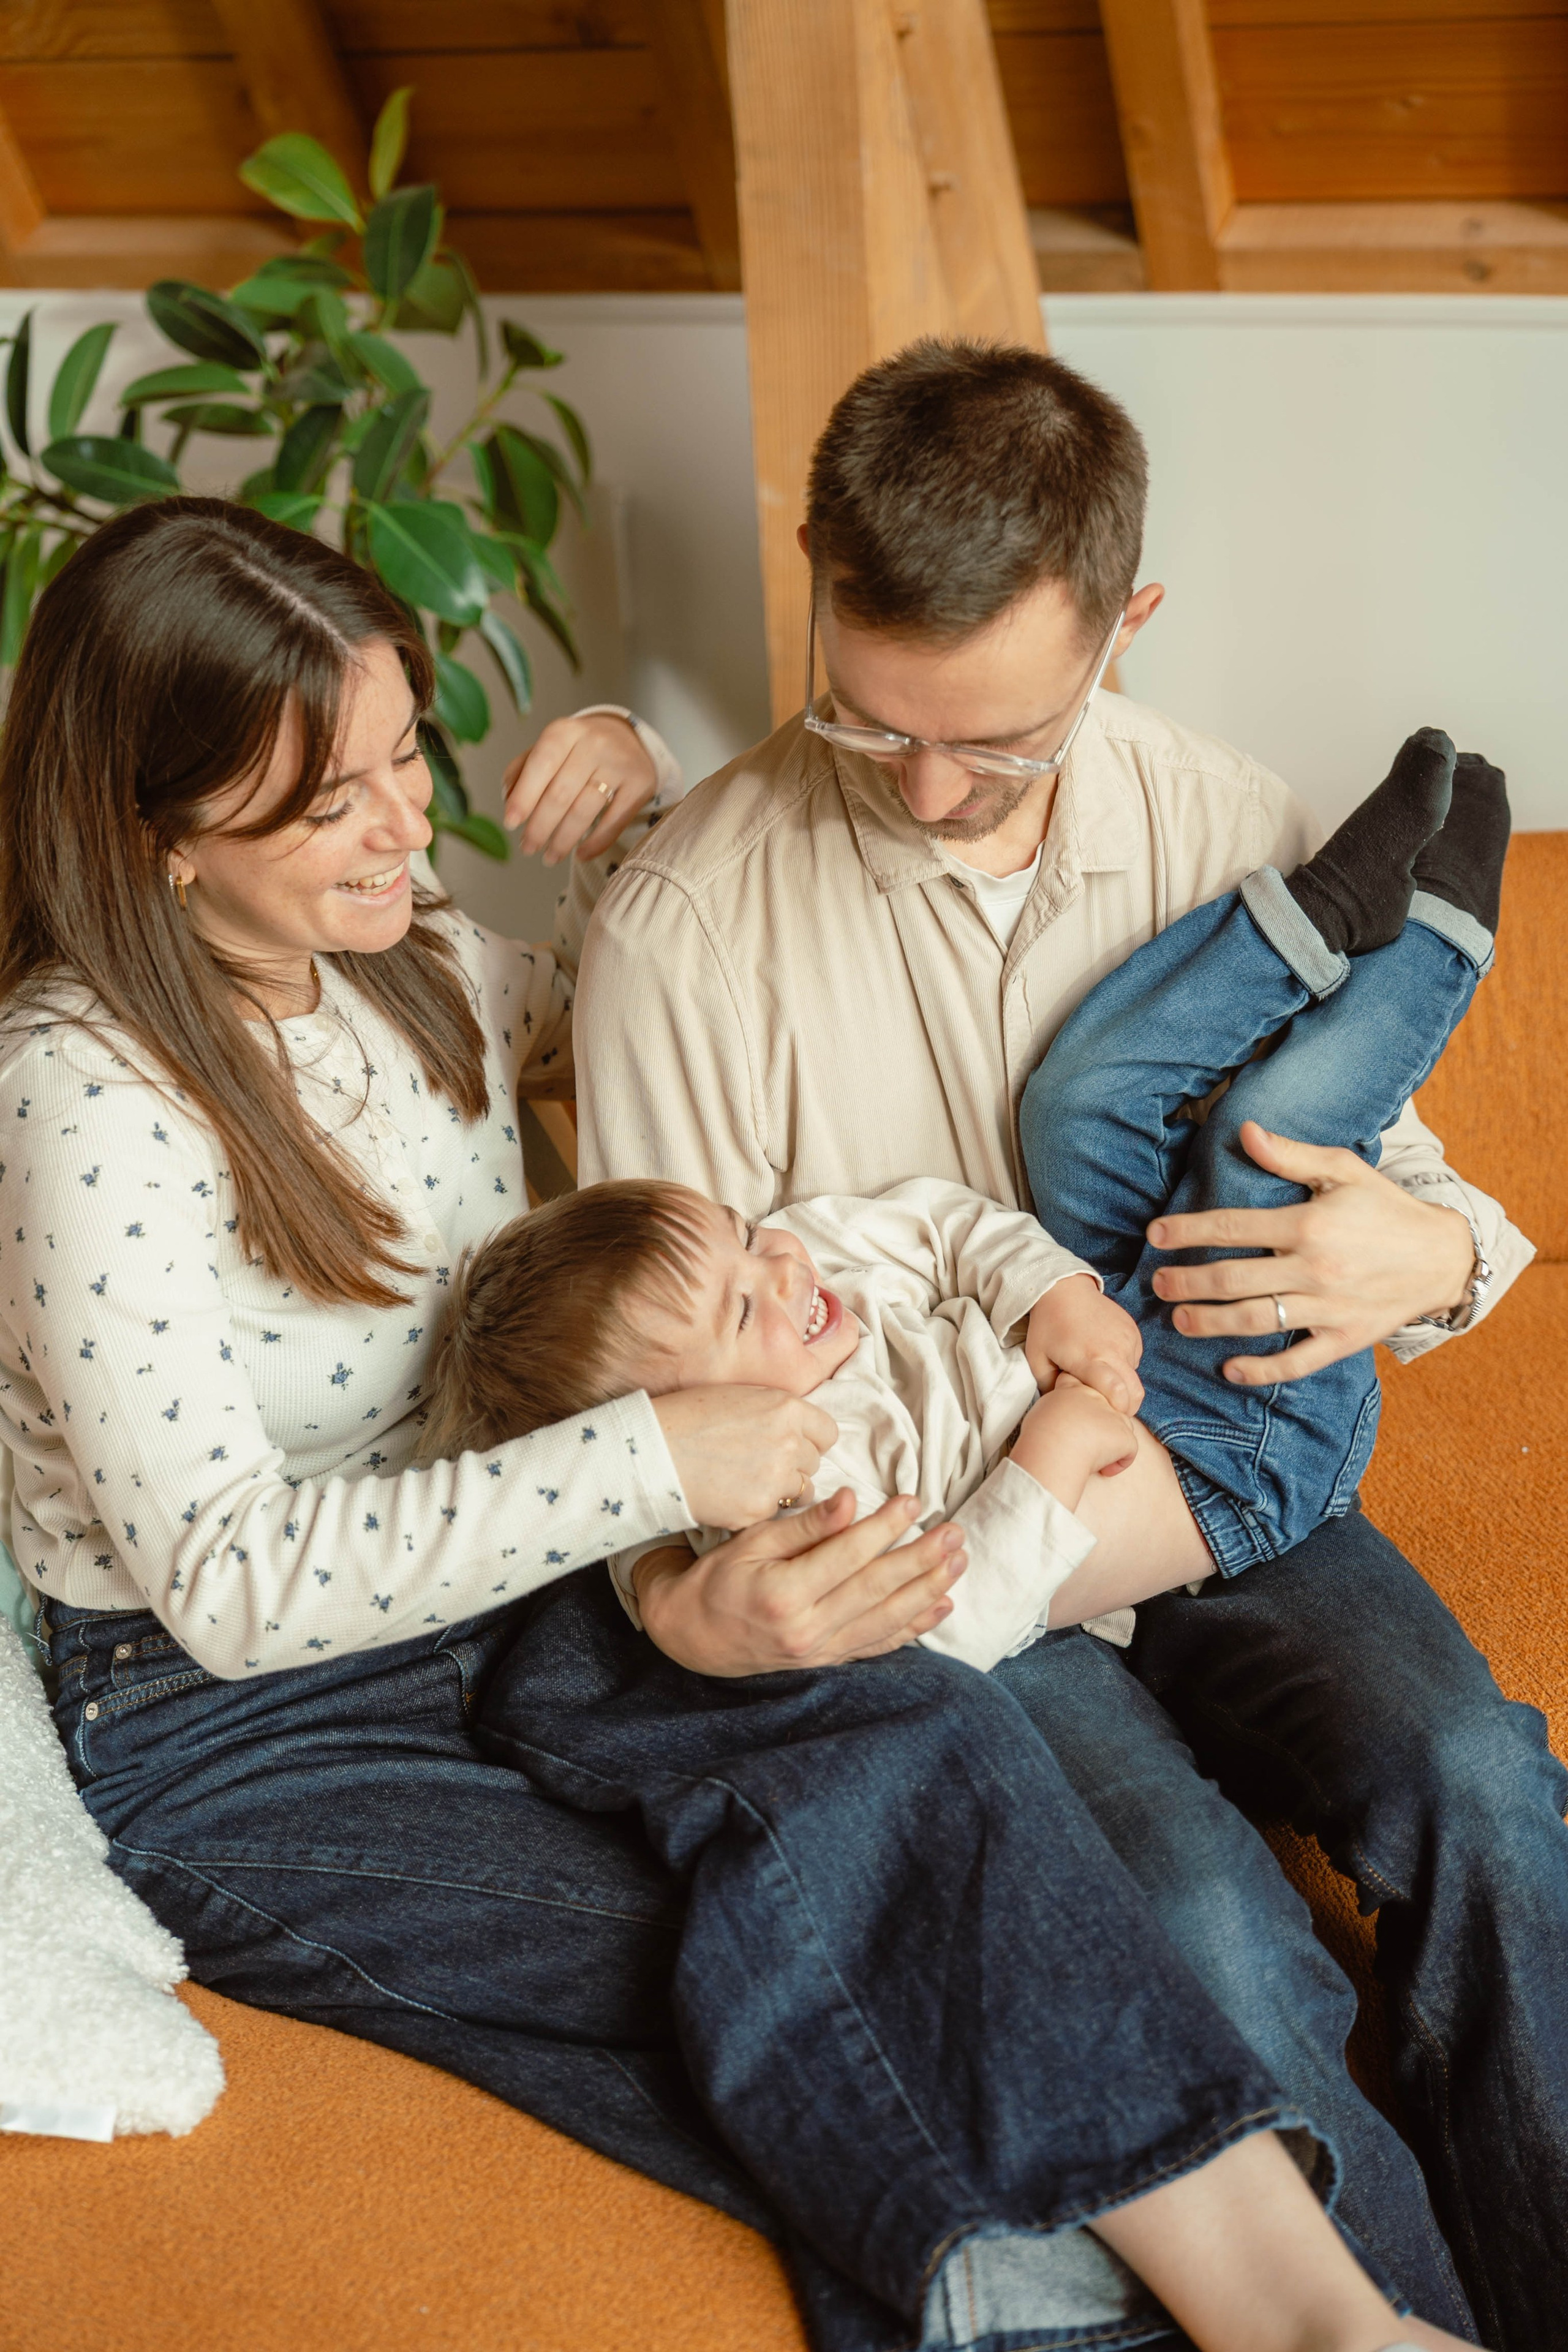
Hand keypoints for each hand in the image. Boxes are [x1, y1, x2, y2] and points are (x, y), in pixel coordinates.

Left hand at [502, 711, 656, 864]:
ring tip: (550, 857)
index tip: (510, 823)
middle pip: (561, 793)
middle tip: (528, 848)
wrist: (627, 738)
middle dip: (540, 826)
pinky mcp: (640, 783)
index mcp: (565, 731)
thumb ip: (523, 769)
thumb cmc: (578, 749)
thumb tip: (509, 800)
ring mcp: (620, 763)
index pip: (541, 765)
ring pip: (585, 810)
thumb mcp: (549, 748)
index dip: (524, 797)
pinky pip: (615, 820)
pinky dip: (597, 842)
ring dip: (564, 840)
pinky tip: (581, 855)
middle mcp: (594, 743)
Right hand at [632, 1490, 966, 1675]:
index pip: (847, 1557)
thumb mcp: (750, 1542)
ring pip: (886, 1620)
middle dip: (921, 1560)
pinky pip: (878, 1645)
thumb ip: (804, 1526)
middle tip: (955, 1533)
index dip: (884, 1528)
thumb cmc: (719, 1579)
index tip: (914, 1502)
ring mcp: (820, 1651)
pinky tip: (940, 1606)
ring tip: (959, 1562)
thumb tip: (849, 1500)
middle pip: (876, 1590)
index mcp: (784, 1594)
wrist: (693, 1637)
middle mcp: (806, 1629)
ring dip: (928, 1590)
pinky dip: (913, 1627)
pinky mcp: (828, 1661)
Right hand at [652, 1384, 837, 1529]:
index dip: (810, 1439)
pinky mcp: (758, 1509)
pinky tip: (734, 1495)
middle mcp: (789, 1443)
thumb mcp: (742, 1397)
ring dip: (784, 1489)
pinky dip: (760, 1507)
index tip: (794, 1444)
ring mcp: (775, 1479)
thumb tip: (801, 1430)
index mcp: (786, 1408)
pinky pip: (775, 1512)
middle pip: (815, 1461)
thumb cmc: (688, 1417)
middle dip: (795, 1464)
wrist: (652, 1450)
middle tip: (760, 1462)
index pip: (827, 1432)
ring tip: (749, 1480)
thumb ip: (778, 1412)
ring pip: (803, 1490)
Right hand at [1009, 1375, 1138, 1511]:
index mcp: (1074, 1388)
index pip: (1082, 1385)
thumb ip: (1054, 1407)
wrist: (1055, 1446)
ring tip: (1094, 1455)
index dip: (1080, 1401)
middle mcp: (1098, 1397)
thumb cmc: (1039, 1433)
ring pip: (1122, 1425)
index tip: (1073, 1417)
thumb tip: (1058, 1419)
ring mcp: (1115, 1416)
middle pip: (1106, 1405)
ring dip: (1111, 1440)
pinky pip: (1130, 1450)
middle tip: (1083, 1440)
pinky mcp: (1124, 1436)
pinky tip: (1104, 1470)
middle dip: (1099, 1422)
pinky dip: (1119, 1462)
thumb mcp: (1040, 1409)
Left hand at [1025, 1272, 1143, 1411]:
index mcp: (1089, 1359)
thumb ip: (1052, 1389)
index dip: (1117, 1408)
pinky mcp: (1133, 1331)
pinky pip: (1135, 1359)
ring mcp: (1127, 1339)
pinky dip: (1124, 1365)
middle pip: (1135, 1392)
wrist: (1064, 1289)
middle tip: (1108, 1407)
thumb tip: (1067, 1406)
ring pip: (1134, 1376)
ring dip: (1122, 1383)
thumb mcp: (1038, 1360)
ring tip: (1099, 1374)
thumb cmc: (1048, 1326)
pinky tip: (1104, 1356)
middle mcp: (1114, 1350)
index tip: (1106, 1413)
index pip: (1117, 1391)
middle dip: (1126, 1407)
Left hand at [1148, 1119, 1476, 1384]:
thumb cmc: (1386, 1208)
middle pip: (1234, 1279)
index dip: (1188, 1231)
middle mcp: (1314, 1268)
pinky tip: (1230, 1368)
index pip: (1232, 1227)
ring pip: (1257, 1320)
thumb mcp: (1344, 1170)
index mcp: (1308, 1225)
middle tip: (1157, 1284)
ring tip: (1179, 1320)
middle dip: (1188, 1282)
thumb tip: (1245, 1131)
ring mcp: (1329, 1308)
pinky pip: (1297, 1362)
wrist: (1443, 1256)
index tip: (1156, 1235)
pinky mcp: (1345, 1338)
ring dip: (1210, 1322)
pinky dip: (1262, 1370)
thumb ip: (1291, 1154)